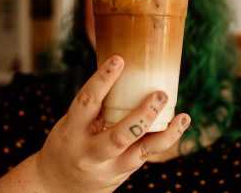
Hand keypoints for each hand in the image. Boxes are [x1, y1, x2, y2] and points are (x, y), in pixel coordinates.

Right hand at [35, 55, 190, 192]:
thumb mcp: (70, 123)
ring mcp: (108, 166)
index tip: (119, 60)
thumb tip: (122, 70)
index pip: (87, 102)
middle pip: (119, 136)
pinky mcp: (122, 172)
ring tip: (182, 116)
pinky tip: (180, 124)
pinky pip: (147, 156)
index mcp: (72, 130)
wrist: (58, 185)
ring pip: (139, 152)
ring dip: (164, 134)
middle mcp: (90, 152)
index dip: (102, 80)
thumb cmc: (68, 142)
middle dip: (142, 116)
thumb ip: (93, 105)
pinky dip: (166, 139)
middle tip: (160, 94)